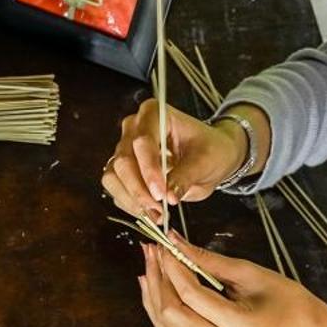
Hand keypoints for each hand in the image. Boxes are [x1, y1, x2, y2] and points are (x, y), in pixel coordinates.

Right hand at [101, 98, 247, 223]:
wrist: (211, 154)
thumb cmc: (210, 149)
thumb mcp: (205, 161)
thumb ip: (185, 177)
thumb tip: (169, 196)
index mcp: (155, 113)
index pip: (142, 141)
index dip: (149, 170)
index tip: (162, 194)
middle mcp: (134, 127)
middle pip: (124, 160)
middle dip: (139, 188)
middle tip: (159, 209)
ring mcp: (125, 147)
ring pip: (114, 175)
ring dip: (132, 198)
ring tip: (155, 213)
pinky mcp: (122, 167)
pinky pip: (115, 187)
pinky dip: (129, 202)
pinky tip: (149, 210)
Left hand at [138, 236, 326, 326]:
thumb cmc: (287, 300)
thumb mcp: (250, 273)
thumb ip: (209, 260)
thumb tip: (175, 242)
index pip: (192, 296)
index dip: (172, 268)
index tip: (163, 244)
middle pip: (172, 314)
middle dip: (158, 279)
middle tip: (152, 250)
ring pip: (167, 326)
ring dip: (154, 292)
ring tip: (150, 263)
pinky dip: (161, 307)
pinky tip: (156, 285)